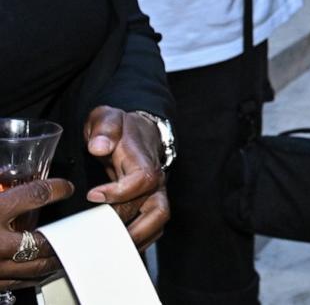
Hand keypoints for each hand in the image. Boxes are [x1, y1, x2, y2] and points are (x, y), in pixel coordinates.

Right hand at [0, 178, 70, 289]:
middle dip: (63, 235)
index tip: (66, 187)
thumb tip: (9, 177)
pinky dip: (33, 275)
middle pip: (42, 240)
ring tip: (67, 251)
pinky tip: (41, 269)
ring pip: (34, 266)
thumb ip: (0, 187)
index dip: (55, 189)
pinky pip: (17, 283)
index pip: (34, 195)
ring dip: (53, 258)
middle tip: (78, 229)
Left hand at [82, 106, 168, 249]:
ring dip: (138, 238)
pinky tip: (118, 247)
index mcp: (144, 160)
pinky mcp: (151, 204)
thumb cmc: (120, 128)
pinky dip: (139, 240)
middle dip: (127, 225)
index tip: (92, 195)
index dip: (120, 191)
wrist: (137, 132)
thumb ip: (104, 128)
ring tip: (112, 250)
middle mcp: (155, 180)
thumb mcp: (108, 118)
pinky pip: (152, 227)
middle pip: (155, 210)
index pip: (142, 180)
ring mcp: (155, 193)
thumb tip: (99, 146)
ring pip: (158, 222)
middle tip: (98, 234)